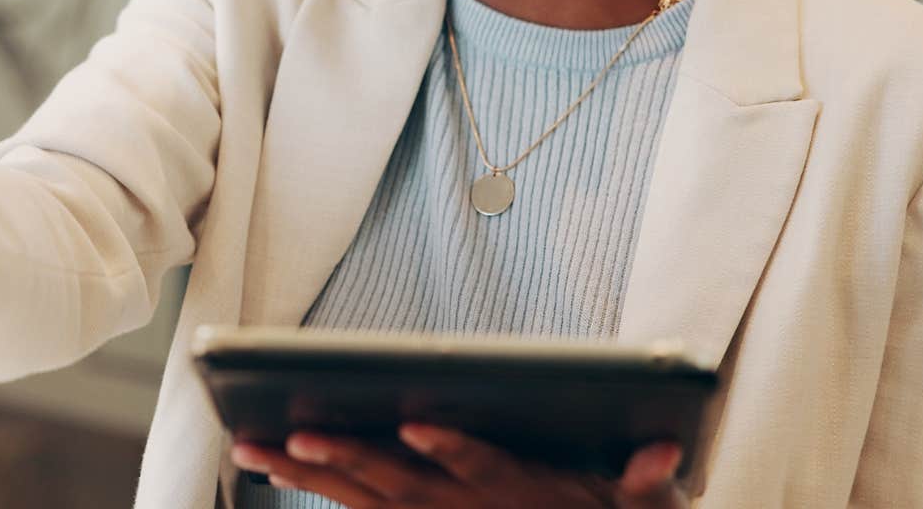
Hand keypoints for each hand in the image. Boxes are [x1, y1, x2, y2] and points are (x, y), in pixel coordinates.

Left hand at [231, 426, 686, 508]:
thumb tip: (664, 453)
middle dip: (348, 459)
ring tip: (258, 448)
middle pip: (399, 484)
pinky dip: (316, 487)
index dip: (450, 447)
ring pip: (360, 499)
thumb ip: (646, 484)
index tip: (416, 423)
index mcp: (516, 490)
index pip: (483, 466)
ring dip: (309, 474)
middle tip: (300, 437)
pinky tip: (272, 463)